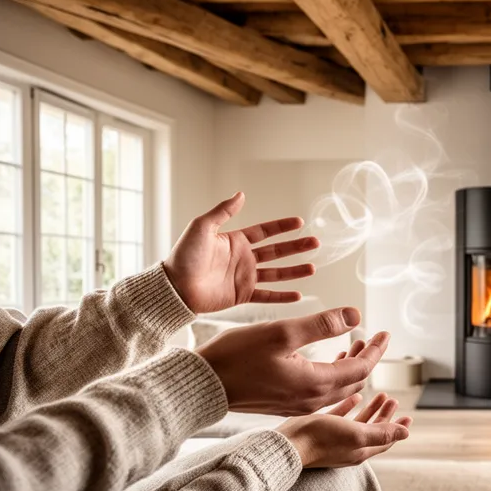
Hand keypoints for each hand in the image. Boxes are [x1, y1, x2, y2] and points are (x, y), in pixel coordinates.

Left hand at [164, 192, 320, 313]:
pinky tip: (299, 294)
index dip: (282, 227)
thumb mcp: (202, 227)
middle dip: (296, 247)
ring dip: (295, 271)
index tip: (300, 222)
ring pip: (277, 273)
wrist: (175, 288)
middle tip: (316, 243)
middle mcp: (243, 259)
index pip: (265, 232)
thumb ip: (223, 211)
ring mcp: (244, 278)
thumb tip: (241, 194)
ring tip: (313, 268)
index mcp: (236, 241)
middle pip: (277, 252)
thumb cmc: (184, 256)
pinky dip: (283, 296)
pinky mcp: (242, 295)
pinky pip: (267, 296)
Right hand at [195, 307, 387, 415]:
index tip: (386, 333)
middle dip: (368, 358)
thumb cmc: (237, 356)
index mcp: (316, 382)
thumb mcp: (282, 332)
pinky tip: (330, 361)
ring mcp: (299, 403)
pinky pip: (323, 392)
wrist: (203, 385)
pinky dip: (334, 375)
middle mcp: (312, 399)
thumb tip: (356, 315)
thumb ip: (322, 324)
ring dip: (351, 366)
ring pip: (339, 388)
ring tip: (356, 345)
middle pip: (355, 380)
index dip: (376, 349)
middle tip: (375, 338)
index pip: (361, 367)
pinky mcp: (287, 403)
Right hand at [277, 392, 411, 467]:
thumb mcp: (358, 435)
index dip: (397, 427)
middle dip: (384, 414)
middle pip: (373, 429)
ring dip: (370, 409)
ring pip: (358, 422)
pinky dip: (349, 406)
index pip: (386, 439)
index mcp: (361, 449)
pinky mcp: (320, 429)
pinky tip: (354, 396)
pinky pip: (340, 417)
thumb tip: (406, 433)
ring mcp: (335, 439)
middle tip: (392, 399)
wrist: (288, 443)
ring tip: (379, 394)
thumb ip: (382, 433)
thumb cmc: (322, 439)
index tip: (408, 416)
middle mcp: (349, 446)